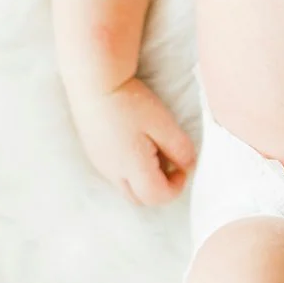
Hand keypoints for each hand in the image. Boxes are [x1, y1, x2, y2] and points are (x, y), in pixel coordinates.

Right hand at [70, 77, 196, 204]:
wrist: (95, 83)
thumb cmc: (131, 102)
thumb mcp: (164, 123)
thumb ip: (180, 148)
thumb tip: (189, 166)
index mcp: (132, 167)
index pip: (158, 196)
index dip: (177, 186)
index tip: (183, 164)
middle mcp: (113, 173)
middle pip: (141, 199)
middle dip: (160, 187)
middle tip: (170, 160)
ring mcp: (101, 165)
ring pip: (127, 188)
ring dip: (145, 179)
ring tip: (153, 149)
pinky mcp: (94, 155)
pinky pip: (116, 175)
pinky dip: (131, 170)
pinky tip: (136, 143)